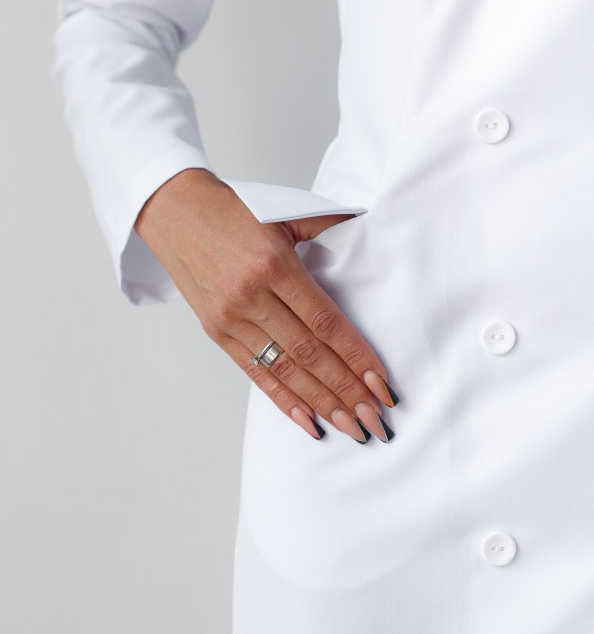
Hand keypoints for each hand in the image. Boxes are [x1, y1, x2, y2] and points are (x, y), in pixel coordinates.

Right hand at [134, 167, 396, 441]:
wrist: (172, 208)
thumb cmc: (231, 208)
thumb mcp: (285, 210)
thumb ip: (327, 227)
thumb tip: (367, 227)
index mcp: (274, 264)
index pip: (325, 323)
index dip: (356, 357)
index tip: (381, 383)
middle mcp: (251, 296)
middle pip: (310, 355)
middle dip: (346, 391)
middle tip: (375, 419)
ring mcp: (231, 318)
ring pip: (285, 371)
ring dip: (322, 403)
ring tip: (351, 426)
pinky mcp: (217, 332)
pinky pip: (255, 374)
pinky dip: (284, 401)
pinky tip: (309, 421)